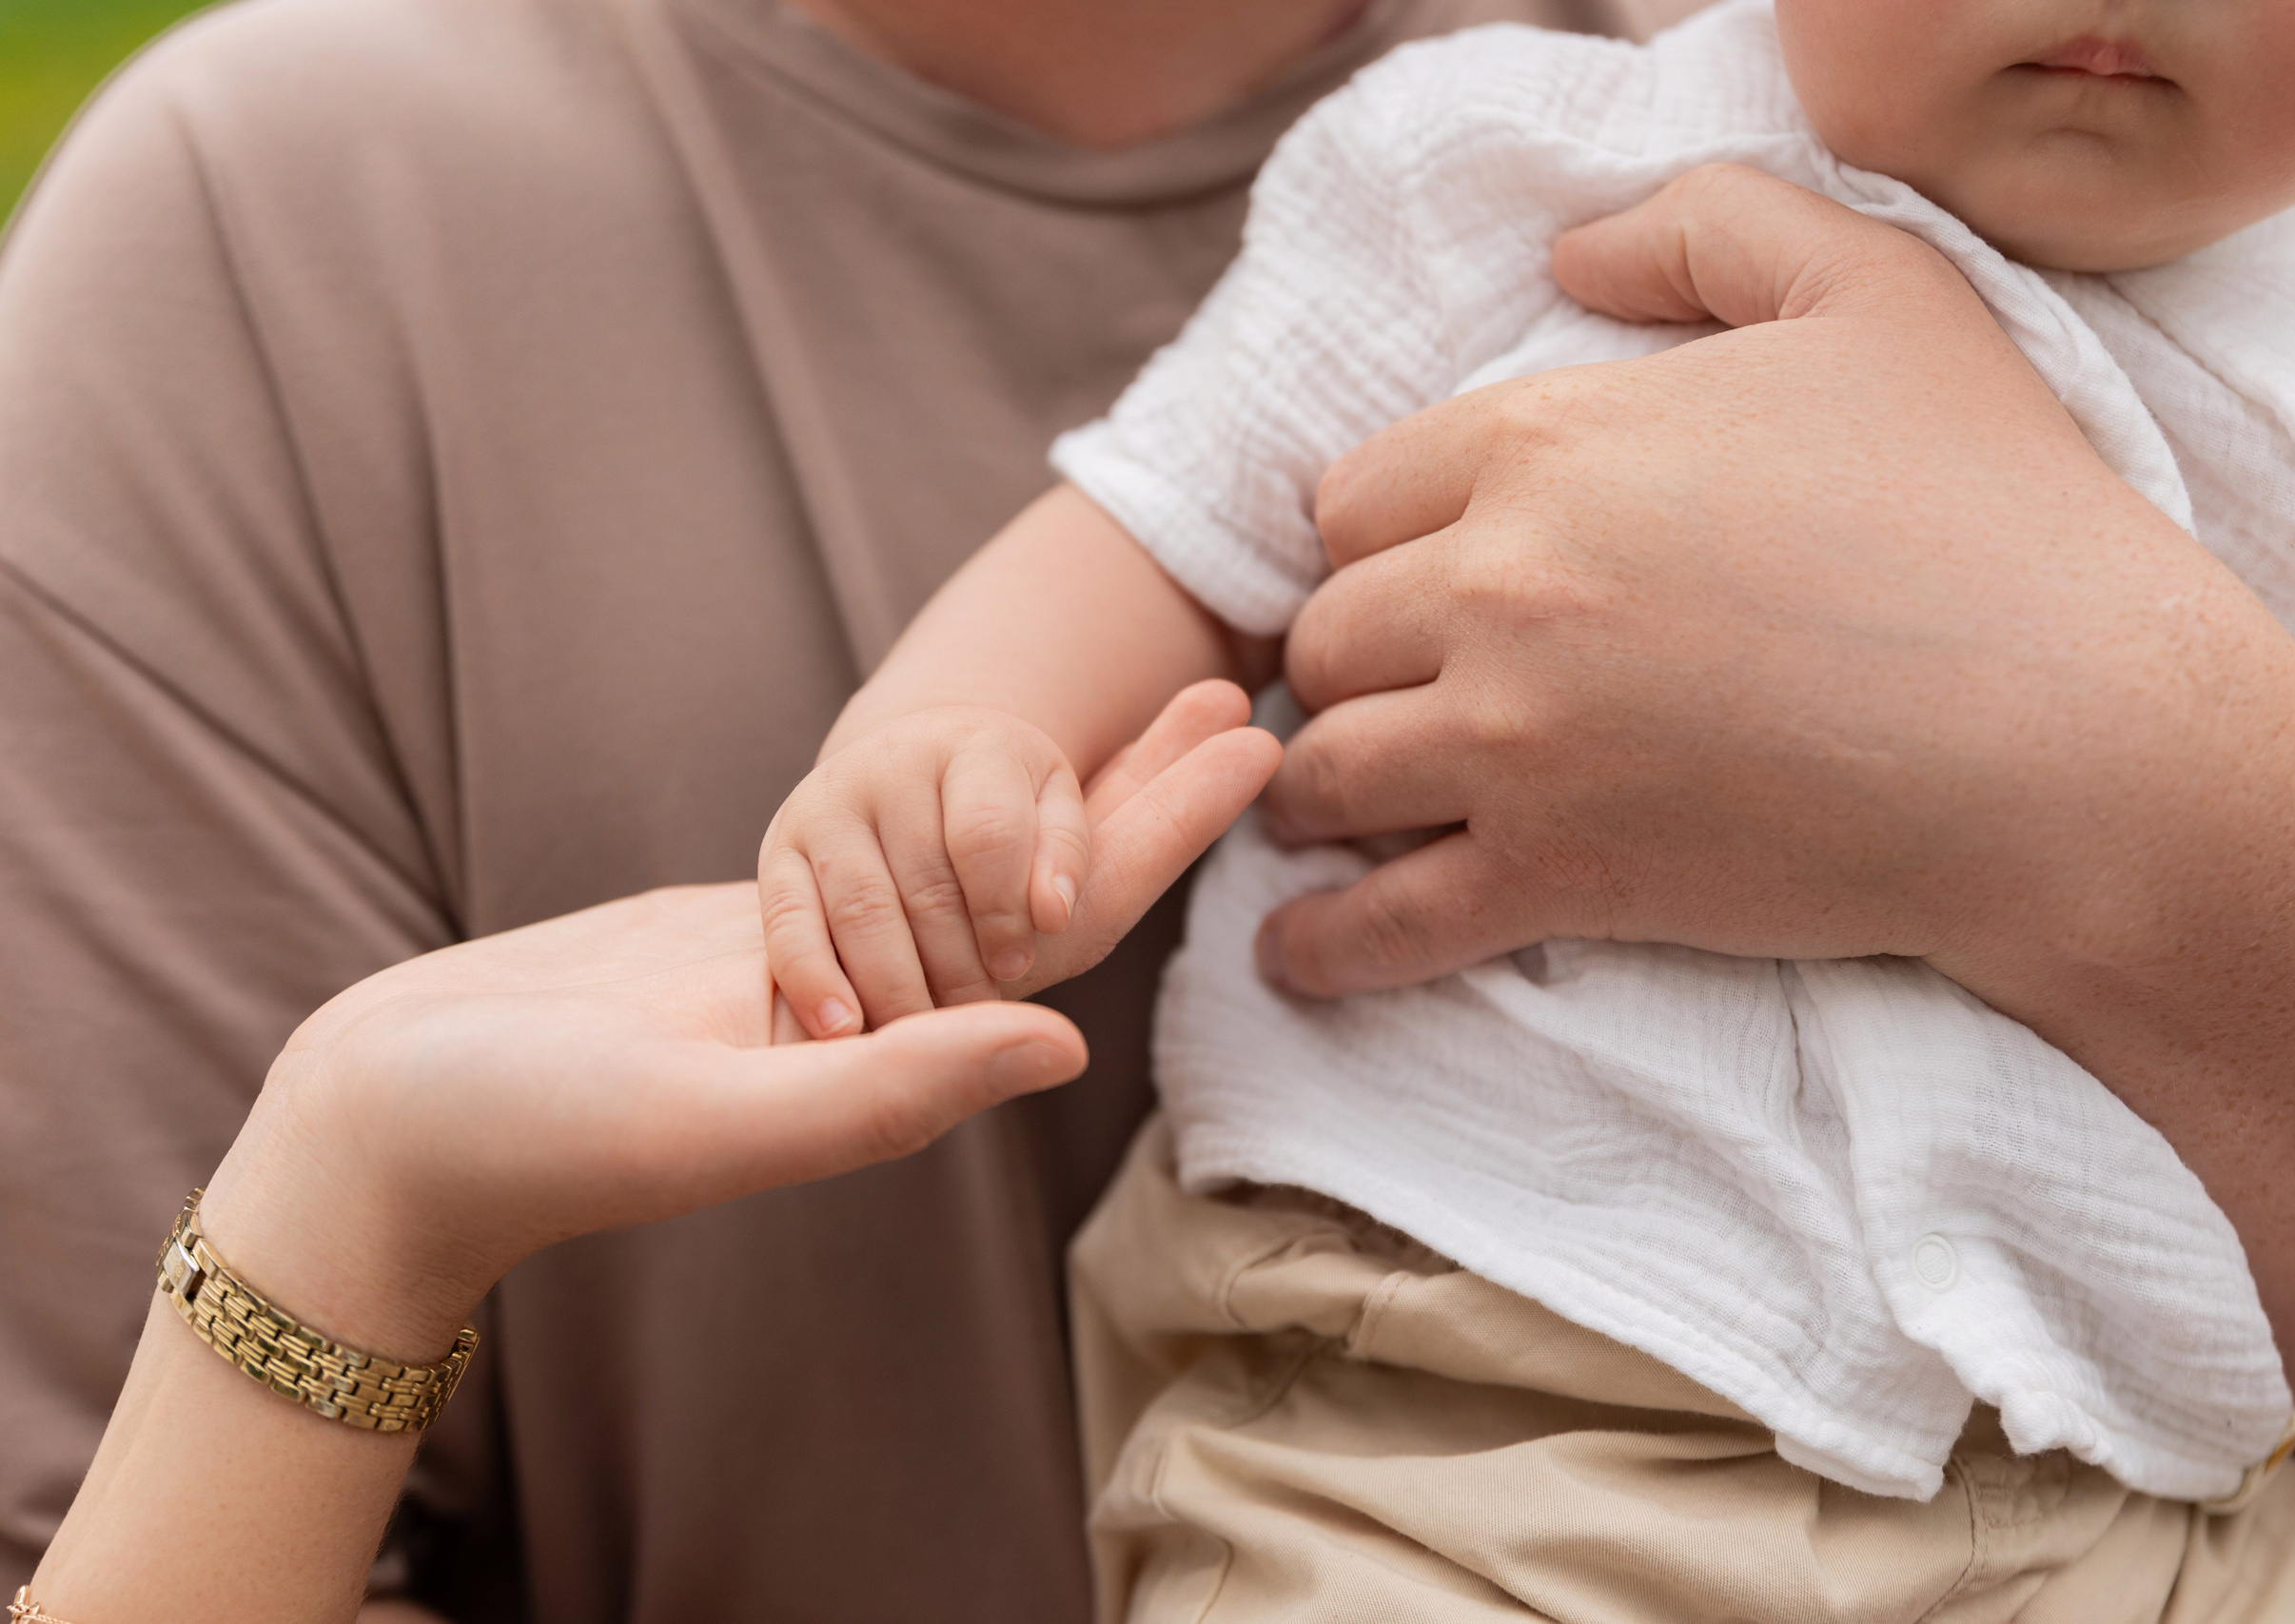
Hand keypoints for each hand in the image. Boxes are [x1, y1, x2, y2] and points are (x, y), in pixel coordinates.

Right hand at [199, 682, 1273, 1359]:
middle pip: (1042, 890)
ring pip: (977, 869)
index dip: (1158, 836)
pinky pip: (896, 864)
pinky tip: (998, 769)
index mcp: (892, 1065)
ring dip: (1067, 788)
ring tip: (1151, 705)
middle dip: (1141, 795)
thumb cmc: (533, 1135)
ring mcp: (824, 979)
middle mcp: (880, 1022)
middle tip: (1239, 693)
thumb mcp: (722, 1112)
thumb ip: (895, 1085)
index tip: (1255, 745)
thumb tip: (1068, 1039)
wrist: (394, 1125)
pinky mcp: (756, 942)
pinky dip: (960, 806)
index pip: (1062, 934)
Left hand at [1259, 164, 2294, 1524]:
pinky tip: (1298, 953)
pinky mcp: (1558, 877)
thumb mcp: (1876, 291)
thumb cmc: (1996, 509)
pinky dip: (1321, 946)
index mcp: (1546, 441)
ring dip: (1315, 792)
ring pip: (1322, 772)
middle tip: (1390, 694)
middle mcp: (1501, 586)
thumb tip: (1566, 251)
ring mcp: (1516, 743)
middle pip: (1323, 635)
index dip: (1378, 542)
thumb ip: (1707, 227)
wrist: (2085, 739)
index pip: (1354, 499)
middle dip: (1348, 664)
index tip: (1414, 580)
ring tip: (1335, 813)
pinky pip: (1378, 924)